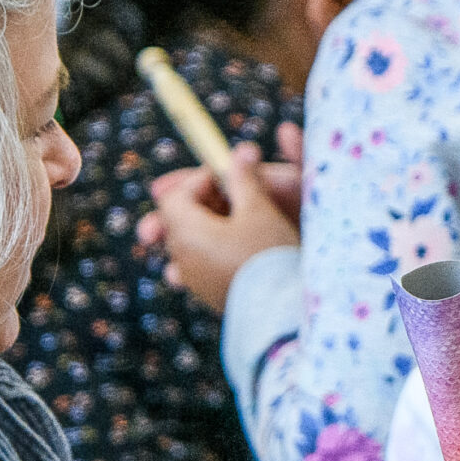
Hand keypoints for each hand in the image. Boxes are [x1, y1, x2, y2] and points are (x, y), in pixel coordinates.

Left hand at [138, 135, 303, 311]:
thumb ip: (244, 178)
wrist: (285, 309)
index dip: (198, 181)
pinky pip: (201, 266)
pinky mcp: (209, 296)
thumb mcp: (259, 209)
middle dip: (202, 203)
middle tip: (231, 197)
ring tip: (236, 222)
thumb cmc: (270, 255)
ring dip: (208, 227)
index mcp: (185, 232)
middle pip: (178, 220)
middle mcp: (181, 258)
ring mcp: (194, 281)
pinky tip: (238, 249)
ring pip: (189, 243)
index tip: (226, 177)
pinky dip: (214, 251)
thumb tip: (241, 150)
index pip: (174, 196)